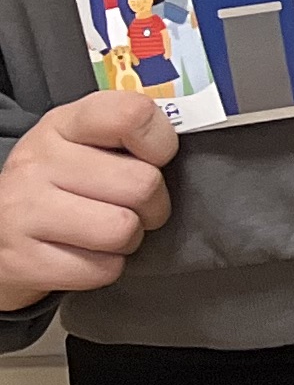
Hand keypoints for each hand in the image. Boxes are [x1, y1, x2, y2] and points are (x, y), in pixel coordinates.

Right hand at [0, 87, 176, 309]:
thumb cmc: (58, 185)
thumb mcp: (83, 143)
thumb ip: (128, 133)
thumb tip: (181, 144)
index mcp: (62, 125)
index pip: (132, 114)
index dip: (161, 141)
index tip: (156, 157)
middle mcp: (38, 162)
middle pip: (142, 184)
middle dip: (152, 204)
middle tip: (134, 207)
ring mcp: (24, 211)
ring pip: (123, 229)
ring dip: (128, 239)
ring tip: (107, 232)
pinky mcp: (22, 260)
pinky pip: (101, 269)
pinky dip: (104, 268)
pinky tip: (84, 255)